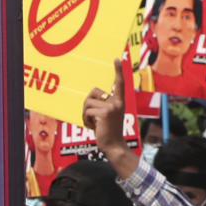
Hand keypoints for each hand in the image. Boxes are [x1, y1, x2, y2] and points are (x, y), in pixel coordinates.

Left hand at [83, 59, 137, 178]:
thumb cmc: (108, 132)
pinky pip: (87, 112)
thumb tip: (90, 99)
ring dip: (86, 115)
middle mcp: (117, 102)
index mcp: (119, 101)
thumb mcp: (107, 116)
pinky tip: (94, 127)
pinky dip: (86, 120)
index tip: (117, 58)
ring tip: (94, 124)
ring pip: (87, 104)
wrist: (114, 146)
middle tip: (93, 118)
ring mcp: (111, 107)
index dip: (118, 70)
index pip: (119, 83)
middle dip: (88, 105)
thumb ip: (103, 105)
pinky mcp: (104, 113)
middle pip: (93, 93)